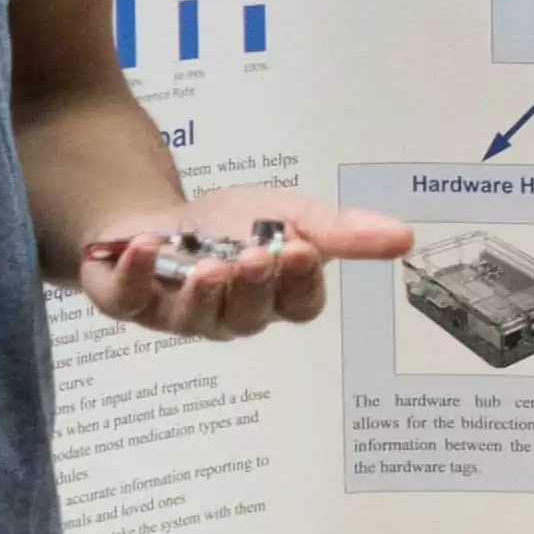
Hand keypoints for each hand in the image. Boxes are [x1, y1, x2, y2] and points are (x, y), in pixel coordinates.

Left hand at [76, 185, 418, 339]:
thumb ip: (343, 231)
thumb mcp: (291, 215)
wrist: (154, 217)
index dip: (301, 282)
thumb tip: (405, 237)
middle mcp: (229, 315)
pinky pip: (130, 297)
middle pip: (251, 317)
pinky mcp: (128, 300)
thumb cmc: (228, 225)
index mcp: (273, 298)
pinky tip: (149, 245)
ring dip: (204, 292)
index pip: (299, 305)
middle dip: (254, 287)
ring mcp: (177, 312)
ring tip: (209, 267)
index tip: (303, 249)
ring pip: (196, 318)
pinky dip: (137, 272)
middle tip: (255, 257)